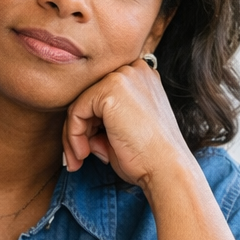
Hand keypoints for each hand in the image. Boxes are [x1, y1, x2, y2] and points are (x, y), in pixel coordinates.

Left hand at [61, 57, 189, 188]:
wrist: (166, 169)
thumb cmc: (148, 157)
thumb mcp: (123, 131)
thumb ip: (101, 122)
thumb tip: (79, 128)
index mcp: (141, 77)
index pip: (102, 95)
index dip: (91, 124)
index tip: (87, 148)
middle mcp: (134, 70)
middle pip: (89, 96)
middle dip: (79, 129)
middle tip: (79, 156)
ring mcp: (123, 76)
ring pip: (79, 103)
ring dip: (73, 135)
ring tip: (80, 158)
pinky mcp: (110, 89)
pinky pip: (76, 111)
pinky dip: (73, 134)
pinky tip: (83, 153)